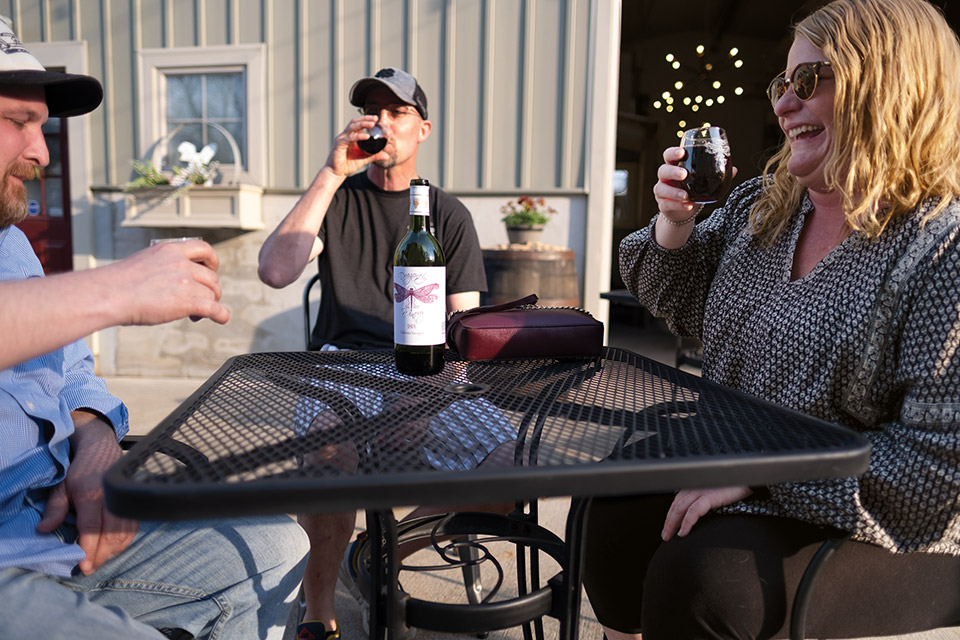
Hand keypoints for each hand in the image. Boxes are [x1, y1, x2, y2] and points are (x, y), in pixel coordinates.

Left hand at [36, 412, 138, 574]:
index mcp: (91, 494)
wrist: (102, 448)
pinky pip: (132, 527)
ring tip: (100, 560)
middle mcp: (111, 498)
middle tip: (90, 568)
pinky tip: (113, 548)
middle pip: (111, 534)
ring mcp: (124, 499)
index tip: (84, 565)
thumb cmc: (80, 470)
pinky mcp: (131, 502)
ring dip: (113, 551)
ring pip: (125, 532)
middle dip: (101, 555)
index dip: (89, 548)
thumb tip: (43, 530)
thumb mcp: (62, 486)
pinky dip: (124, 541)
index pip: (92, 527)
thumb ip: (55, 509)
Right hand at [105, 240, 229, 325]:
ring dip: (209, 304)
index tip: (211, 271)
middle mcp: (180, 263)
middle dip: (210, 290)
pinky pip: (214, 308)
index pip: (203, 248)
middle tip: (199, 301)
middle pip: (211, 277)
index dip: (212, 261)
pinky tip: (221, 319)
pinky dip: (221, 315)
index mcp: (169, 250)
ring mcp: (185, 281)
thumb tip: (167, 282)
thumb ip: (162, 268)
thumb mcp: (143, 263)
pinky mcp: (187, 301)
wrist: (108, 295)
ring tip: (195, 314)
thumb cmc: (117, 284)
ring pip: (212, 294)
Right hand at [323, 115, 388, 177]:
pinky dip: (359, 136)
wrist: (336, 173)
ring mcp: (341, 139)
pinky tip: (367, 136)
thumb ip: (374, 156)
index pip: (358, 124)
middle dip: (365, 119)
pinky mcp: (339, 144)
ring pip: (352, 127)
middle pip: (355, 122)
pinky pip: (350, 138)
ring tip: (372, 123)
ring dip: (362, 124)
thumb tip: (387, 155)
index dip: (366, 120)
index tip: (376, 119)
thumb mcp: (364, 160)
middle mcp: (345, 136)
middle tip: (375, 118)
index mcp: (350, 137)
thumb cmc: (348, 166)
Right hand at [652, 146, 737, 223]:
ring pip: (661, 188)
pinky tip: (688, 206)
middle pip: (663, 170)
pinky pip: (667, 204)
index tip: (682, 152)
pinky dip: (678, 205)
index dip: (673, 153)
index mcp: (675, 166)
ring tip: (686, 196)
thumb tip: (734, 169)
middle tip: (684, 174)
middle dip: (673, 171)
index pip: (669, 155)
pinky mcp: (663, 204)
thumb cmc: (693, 189)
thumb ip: (717, 175)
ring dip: (674, 191)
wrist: (683, 210)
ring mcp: (662, 190)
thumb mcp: (704, 181)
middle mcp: (665, 177)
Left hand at [661, 486, 752, 540]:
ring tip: (670, 536)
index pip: (677, 501)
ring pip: (680, 508)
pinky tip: (683, 532)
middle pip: (675, 505)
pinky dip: (686, 522)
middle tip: (665, 535)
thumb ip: (705, 500)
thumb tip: (698, 514)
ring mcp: (701, 490)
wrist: (748, 477)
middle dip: (668, 521)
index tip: (667, 526)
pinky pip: (694, 511)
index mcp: (695, 485)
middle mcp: (694, 486)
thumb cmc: (734, 485)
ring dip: (672, 524)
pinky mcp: (709, 496)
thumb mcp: (716, 492)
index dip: (670, 514)